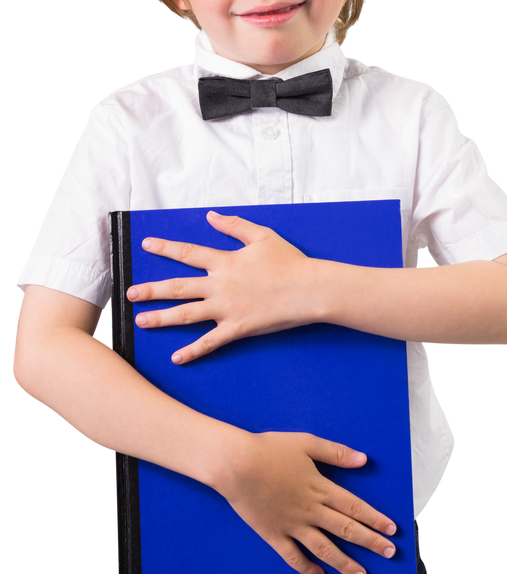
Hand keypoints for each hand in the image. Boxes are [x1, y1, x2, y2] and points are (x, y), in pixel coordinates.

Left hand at [127, 211, 314, 362]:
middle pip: (178, 287)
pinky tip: (177, 357)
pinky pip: (210, 342)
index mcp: (225, 261)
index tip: (146, 245)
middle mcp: (220, 285)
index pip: (187, 253)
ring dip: (161, 318)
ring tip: (142, 321)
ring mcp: (227, 309)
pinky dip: (193, 351)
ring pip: (186, 315)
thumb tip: (211, 216)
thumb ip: (234, 225)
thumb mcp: (262, 236)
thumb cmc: (290, 262)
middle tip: (129, 294)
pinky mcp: (238, 328)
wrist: (309, 289)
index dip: (165, 247)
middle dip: (151, 290)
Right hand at [219, 430, 396, 573]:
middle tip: (389, 553)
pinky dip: (307, 568)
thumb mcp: (306, 443)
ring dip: (345, 563)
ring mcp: (292, 525)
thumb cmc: (268, 449)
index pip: (355, 507)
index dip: (376, 519)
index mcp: (320, 488)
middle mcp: (310, 510)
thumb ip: (336, 453)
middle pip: (346, 530)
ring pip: (324, 549)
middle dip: (371, 543)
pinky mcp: (273, 534)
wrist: (235, 464)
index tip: (392, 530)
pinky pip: (293, 556)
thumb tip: (363, 460)